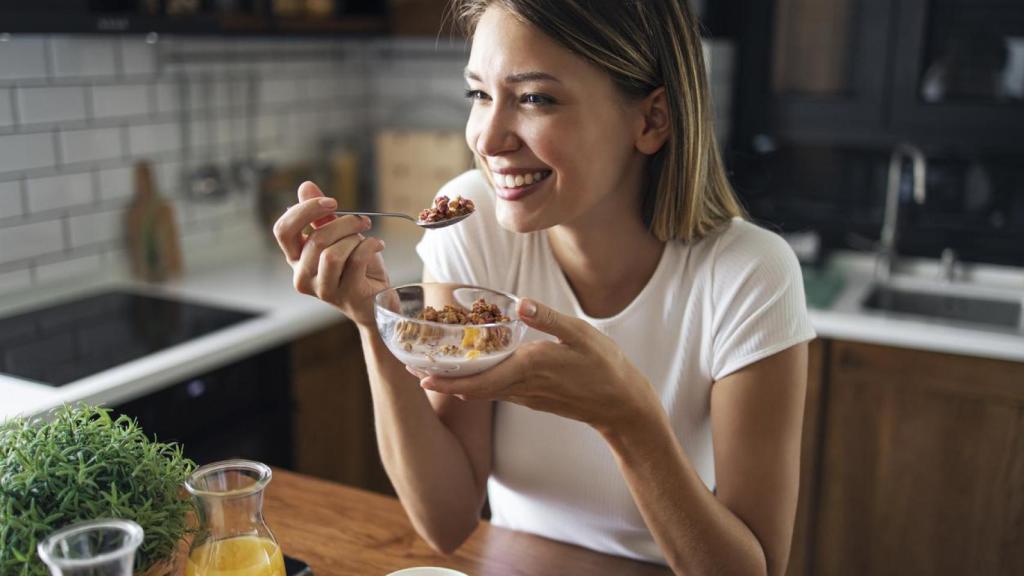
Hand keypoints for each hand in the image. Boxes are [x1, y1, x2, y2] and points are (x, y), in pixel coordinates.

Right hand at [272, 181, 388, 326]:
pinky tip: (378, 245)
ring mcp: (324, 290)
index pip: (283, 231)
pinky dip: (371, 246)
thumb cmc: (356, 269)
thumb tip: (305, 186)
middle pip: (315, 239)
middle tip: (362, 221)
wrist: (377, 302)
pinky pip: (355, 261)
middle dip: (343, 223)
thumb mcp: (339, 237)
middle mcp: (303, 276)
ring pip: (332, 253)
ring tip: (367, 238)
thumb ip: (321, 215)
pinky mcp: (347, 295)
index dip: (304, 210)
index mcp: (296, 259)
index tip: (331, 202)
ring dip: (355, 238)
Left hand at [414, 299, 659, 433]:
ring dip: (456, 384)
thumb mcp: (582, 335)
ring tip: (430, 372)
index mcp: (531, 368)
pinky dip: (477, 384)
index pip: (481, 379)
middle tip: (412, 373)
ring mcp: (527, 396)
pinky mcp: (532, 399)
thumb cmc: (605, 367)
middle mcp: (523, 386)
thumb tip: (522, 303)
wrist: (622, 406)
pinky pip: (497, 392)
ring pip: (484, 392)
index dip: (450, 381)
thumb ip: (550, 319)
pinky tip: (469, 375)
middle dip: (443, 382)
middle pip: (474, 388)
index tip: (422, 378)